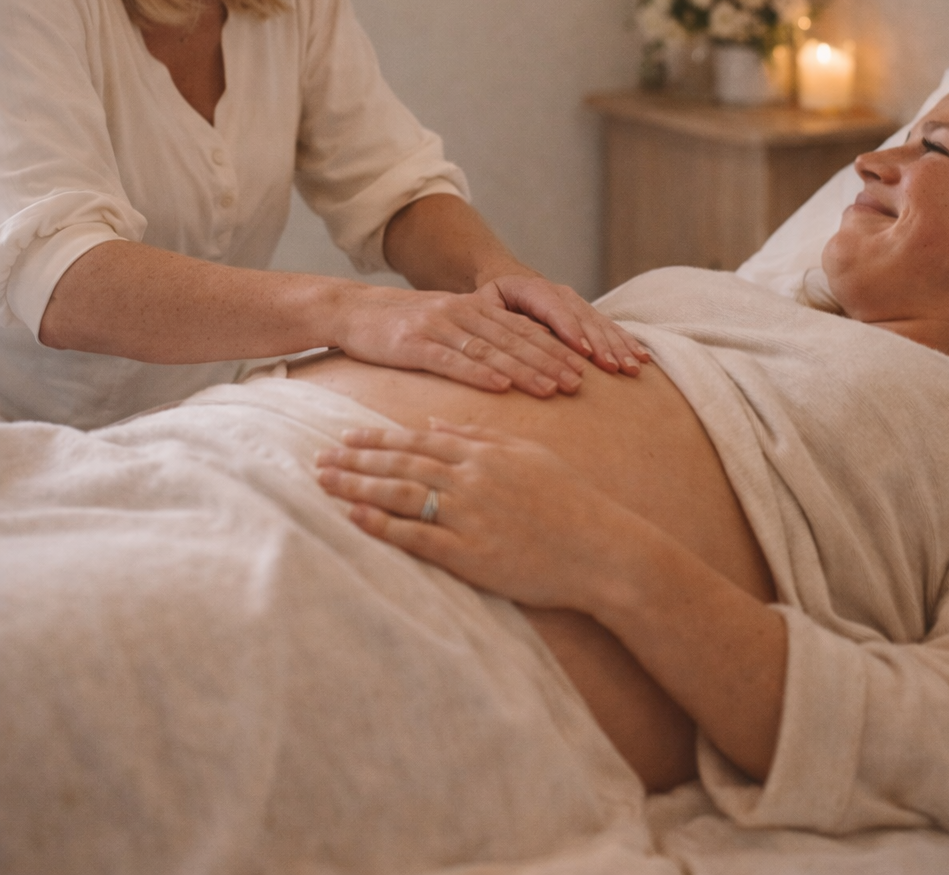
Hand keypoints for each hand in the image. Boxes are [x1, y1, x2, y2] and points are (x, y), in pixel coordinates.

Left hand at [315, 419, 628, 607]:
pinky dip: (382, 526)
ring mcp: (469, 516)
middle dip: (356, 460)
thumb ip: (482, 435)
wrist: (602, 549)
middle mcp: (470, 479)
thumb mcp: (529, 454)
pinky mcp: (470, 554)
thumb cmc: (571, 500)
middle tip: (318, 456)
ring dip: (357, 486)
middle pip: (400, 465)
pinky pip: (416, 538)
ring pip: (400, 495)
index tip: (345, 436)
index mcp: (484, 453)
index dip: (378, 439)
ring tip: (324, 483)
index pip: (418, 441)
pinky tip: (353, 517)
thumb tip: (439, 423)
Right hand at [331, 285, 592, 398]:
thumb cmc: (401, 327)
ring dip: (524, 371)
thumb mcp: (445, 325)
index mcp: (474, 309)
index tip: (584, 368)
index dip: (555, 348)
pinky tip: (501, 388)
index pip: (523, 329)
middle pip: (514, 340)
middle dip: (551, 361)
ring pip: (491, 351)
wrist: (351, 311)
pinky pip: (452, 361)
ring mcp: (438, 327)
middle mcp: (462, 313)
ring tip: (553, 389)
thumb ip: (477, 339)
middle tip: (580, 383)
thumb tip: (514, 366)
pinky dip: (479, 374)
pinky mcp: (413, 343)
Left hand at [480, 273, 649, 375]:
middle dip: (600, 343)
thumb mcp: (484, 306)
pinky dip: (625, 342)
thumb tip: (525, 337)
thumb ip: (499, 320)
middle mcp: (558, 292)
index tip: (582, 350)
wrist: (505, 281)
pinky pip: (609, 327)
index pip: (551, 306)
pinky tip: (642, 358)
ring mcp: (575, 302)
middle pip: (582, 317)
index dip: (568, 328)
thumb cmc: (490, 301)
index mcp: (529, 287)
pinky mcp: (586, 314)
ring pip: (600, 323)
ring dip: (618, 345)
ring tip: (631, 367)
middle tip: (613, 368)